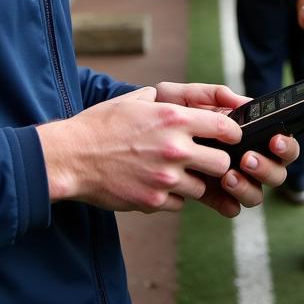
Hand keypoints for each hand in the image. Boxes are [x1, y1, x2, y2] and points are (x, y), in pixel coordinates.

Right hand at [36, 86, 240, 211]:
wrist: (72, 157)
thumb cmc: (101, 125)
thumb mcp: (135, 101)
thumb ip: (164, 101)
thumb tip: (180, 101)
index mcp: (173, 119)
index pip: (224, 128)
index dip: (232, 133)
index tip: (230, 137)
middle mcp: (174, 149)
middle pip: (222, 163)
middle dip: (217, 162)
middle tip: (205, 160)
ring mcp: (165, 178)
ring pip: (202, 187)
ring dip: (193, 181)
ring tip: (175, 173)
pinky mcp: (153, 200)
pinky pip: (179, 203)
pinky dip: (173, 196)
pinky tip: (157, 184)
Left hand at [155, 82, 299, 214]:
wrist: (128, 138)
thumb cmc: (161, 111)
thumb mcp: (182, 96)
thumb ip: (211, 93)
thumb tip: (242, 102)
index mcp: (244, 131)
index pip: (278, 139)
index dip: (284, 143)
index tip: (274, 139)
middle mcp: (243, 155)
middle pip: (276, 170)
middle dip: (267, 166)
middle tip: (248, 159)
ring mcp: (230, 177)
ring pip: (256, 192)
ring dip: (248, 185)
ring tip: (229, 175)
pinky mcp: (212, 194)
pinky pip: (230, 206)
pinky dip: (230, 204)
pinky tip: (223, 197)